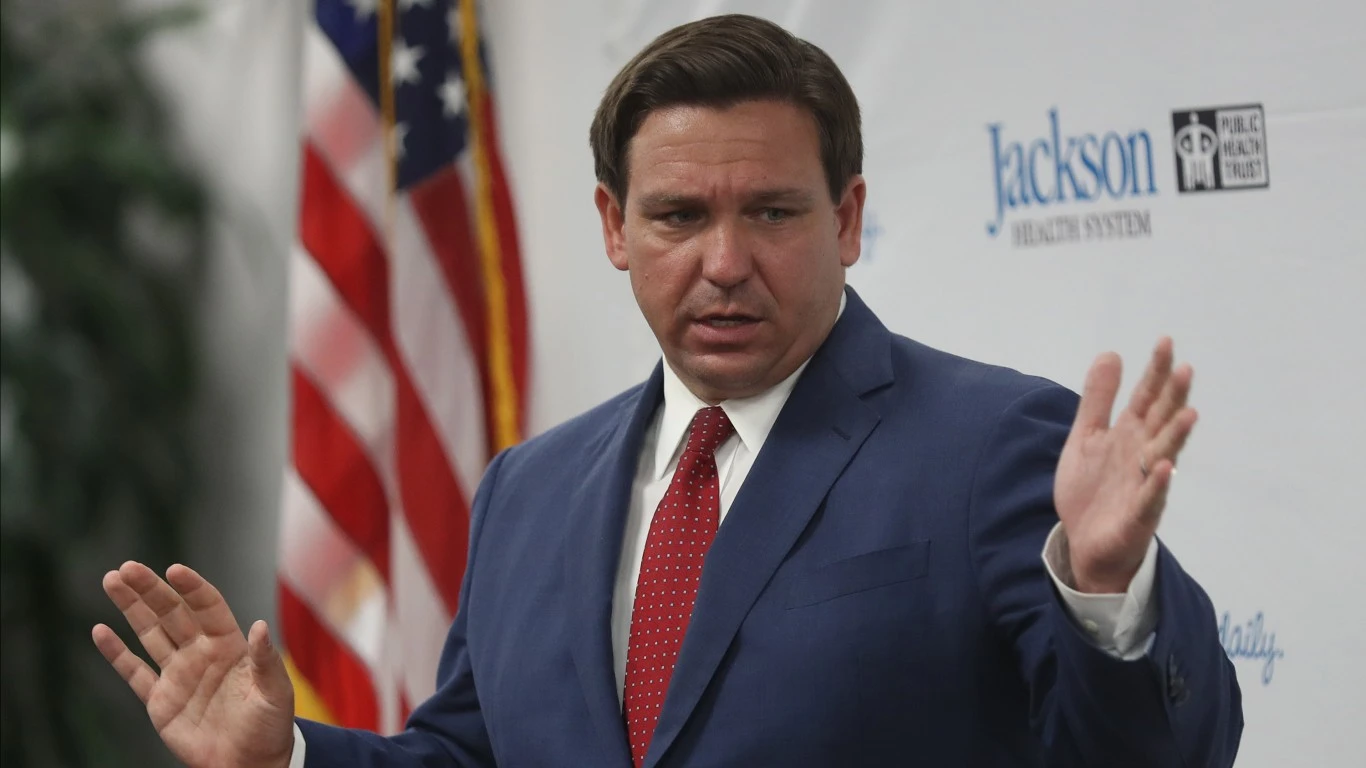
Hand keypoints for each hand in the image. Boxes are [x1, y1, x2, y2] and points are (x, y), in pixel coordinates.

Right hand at [92, 562, 295, 767]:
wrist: (249, 765)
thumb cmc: (270, 728)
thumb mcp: (275, 693)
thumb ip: (266, 660)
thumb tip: (260, 627)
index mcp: (230, 646)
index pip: (208, 607)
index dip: (192, 588)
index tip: (174, 570)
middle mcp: (201, 653)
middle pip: (172, 613)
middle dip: (150, 590)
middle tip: (128, 568)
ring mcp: (178, 674)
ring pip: (150, 633)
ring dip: (131, 608)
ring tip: (112, 580)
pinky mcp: (160, 700)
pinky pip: (134, 672)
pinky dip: (116, 653)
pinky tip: (100, 630)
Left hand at [1054, 337, 1196, 593]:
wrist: (1084, 542)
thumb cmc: (1092, 489)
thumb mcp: (1087, 437)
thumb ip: (1098, 399)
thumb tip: (1111, 354)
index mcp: (1129, 435)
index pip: (1147, 398)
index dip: (1155, 372)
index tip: (1165, 342)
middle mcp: (1142, 455)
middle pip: (1161, 421)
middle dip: (1173, 397)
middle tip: (1185, 368)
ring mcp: (1143, 484)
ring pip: (1164, 455)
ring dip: (1176, 436)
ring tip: (1189, 413)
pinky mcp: (1138, 515)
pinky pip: (1151, 497)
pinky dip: (1157, 483)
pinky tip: (1163, 466)